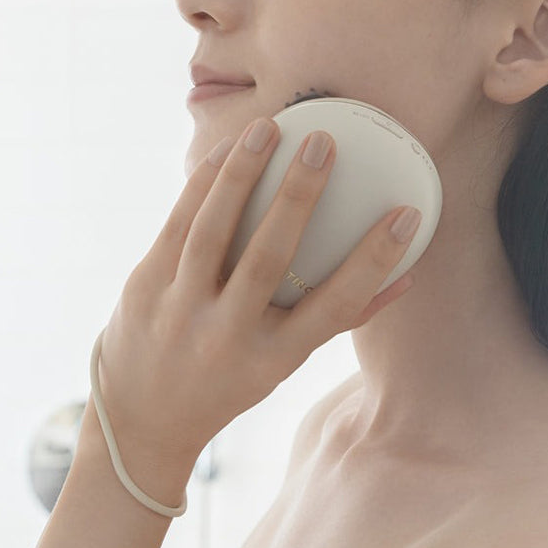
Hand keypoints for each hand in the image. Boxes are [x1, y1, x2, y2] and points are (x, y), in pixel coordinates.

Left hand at [91, 117, 420, 471]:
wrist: (141, 420)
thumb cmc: (231, 381)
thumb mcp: (286, 363)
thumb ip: (341, 318)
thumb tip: (404, 277)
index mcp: (274, 358)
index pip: (336, 307)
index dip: (375, 261)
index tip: (406, 215)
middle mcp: (227, 335)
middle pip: (269, 259)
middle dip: (299, 196)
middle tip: (323, 142)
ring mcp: (180, 310)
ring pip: (213, 231)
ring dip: (242, 174)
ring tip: (267, 128)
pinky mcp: (145, 286)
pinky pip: (177, 224)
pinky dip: (204, 183)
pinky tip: (227, 149)